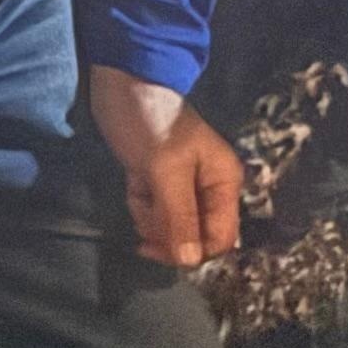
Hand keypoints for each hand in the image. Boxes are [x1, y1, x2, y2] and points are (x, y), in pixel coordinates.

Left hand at [87, 65, 244, 267]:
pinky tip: (133, 182)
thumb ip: (180, 216)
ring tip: (139, 187)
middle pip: (194, 237)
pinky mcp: (161, 184)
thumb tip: (189, 261)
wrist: (123, 86)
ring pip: (171, 228)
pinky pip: (154, 212)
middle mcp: (210, 190)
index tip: (157, 244)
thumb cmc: (152, 123)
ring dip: (148, 216)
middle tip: (144, 206)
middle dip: (165, 229)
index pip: (220, 238)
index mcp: (224, 183)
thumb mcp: (166, 170)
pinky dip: (140, 203)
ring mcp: (185, 188)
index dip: (192, 249)